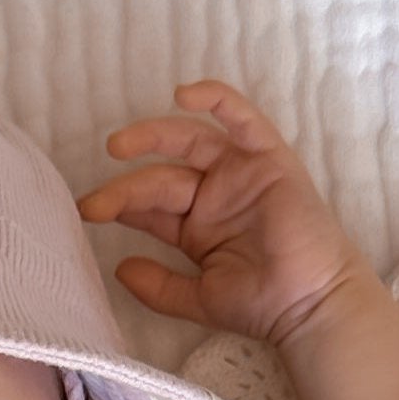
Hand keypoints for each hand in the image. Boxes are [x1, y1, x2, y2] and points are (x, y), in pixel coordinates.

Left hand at [75, 80, 362, 348]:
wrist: (308, 305)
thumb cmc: (261, 304)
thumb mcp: (198, 299)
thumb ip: (159, 288)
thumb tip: (120, 269)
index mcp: (196, 226)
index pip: (150, 206)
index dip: (119, 205)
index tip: (89, 212)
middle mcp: (214, 194)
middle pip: (162, 175)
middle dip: (126, 186)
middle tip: (95, 201)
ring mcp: (239, 173)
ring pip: (190, 142)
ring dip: (152, 136)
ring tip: (118, 147)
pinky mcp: (267, 157)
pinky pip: (241, 117)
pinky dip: (216, 99)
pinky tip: (183, 94)